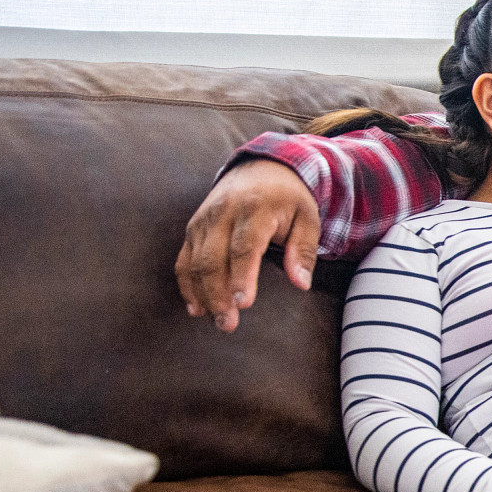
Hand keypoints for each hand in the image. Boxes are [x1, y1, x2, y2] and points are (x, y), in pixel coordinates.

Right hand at [175, 158, 320, 331]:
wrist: (260, 167)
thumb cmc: (288, 198)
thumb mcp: (307, 218)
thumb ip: (304, 250)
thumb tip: (301, 283)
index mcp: (255, 209)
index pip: (244, 247)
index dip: (241, 276)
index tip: (243, 304)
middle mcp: (223, 213)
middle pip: (213, 259)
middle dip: (218, 294)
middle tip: (228, 324)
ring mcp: (203, 220)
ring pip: (194, 262)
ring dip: (202, 294)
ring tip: (216, 321)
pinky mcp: (193, 228)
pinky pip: (183, 259)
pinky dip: (186, 284)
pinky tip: (196, 308)